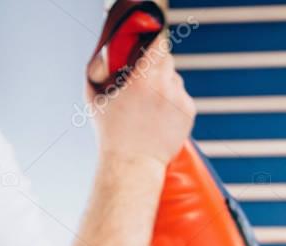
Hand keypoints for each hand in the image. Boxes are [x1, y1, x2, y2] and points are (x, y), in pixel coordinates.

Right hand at [87, 33, 195, 166]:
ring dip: (166, 84)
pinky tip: (161, 114)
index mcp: (142, 78)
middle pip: (167, 60)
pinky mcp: (189, 112)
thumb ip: (98, 71)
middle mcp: (164, 86)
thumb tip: (104, 55)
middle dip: (157, 64)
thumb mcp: (96, 97)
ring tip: (152, 102)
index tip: (152, 43)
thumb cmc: (111, 133)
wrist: (134, 162)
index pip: (158, 44)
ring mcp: (179, 99)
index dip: (155, 42)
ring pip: (175, 79)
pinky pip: (183, 96)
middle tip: (147, 76)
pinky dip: (174, 101)